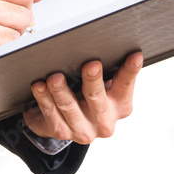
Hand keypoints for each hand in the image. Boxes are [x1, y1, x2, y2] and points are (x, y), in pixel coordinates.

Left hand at [22, 51, 142, 144]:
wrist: (68, 123)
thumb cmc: (88, 96)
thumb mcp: (103, 86)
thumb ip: (108, 70)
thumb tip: (102, 41)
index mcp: (119, 105)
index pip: (125, 85)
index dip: (130, 70)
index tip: (134, 55)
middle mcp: (103, 120)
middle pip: (97, 98)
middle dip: (93, 81)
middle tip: (90, 65)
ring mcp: (82, 129)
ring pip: (69, 107)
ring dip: (61, 91)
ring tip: (54, 77)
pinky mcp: (61, 131)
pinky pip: (50, 113)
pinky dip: (44, 98)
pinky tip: (39, 86)